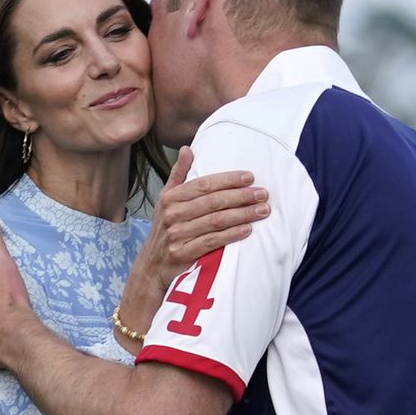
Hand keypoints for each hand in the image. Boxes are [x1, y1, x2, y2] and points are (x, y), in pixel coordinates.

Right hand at [138, 146, 269, 292]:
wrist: (152, 265)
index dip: (228, 180)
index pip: (204, 184)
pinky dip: (231, 235)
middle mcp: (173, 214)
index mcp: (170, 198)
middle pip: (213, 202)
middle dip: (241, 196)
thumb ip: (178, 174)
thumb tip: (187, 149)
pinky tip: (247, 229)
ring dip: (242, 214)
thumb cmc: (165, 228)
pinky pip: (212, 241)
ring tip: (262, 210)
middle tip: (263, 194)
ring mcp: (177, 234)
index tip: (250, 177)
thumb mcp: (166, 200)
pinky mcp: (183, 253)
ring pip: (216, 221)